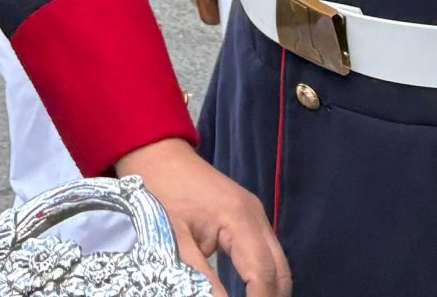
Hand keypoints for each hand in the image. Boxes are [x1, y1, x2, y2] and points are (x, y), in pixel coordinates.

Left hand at [113, 139, 288, 294]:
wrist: (157, 153)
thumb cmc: (161, 191)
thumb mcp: (174, 238)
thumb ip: (200, 276)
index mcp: (239, 218)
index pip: (263, 273)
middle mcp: (256, 216)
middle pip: (279, 271)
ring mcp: (256, 215)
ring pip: (277, 263)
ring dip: (269, 289)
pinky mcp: (250, 217)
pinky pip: (267, 253)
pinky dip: (263, 276)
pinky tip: (251, 293)